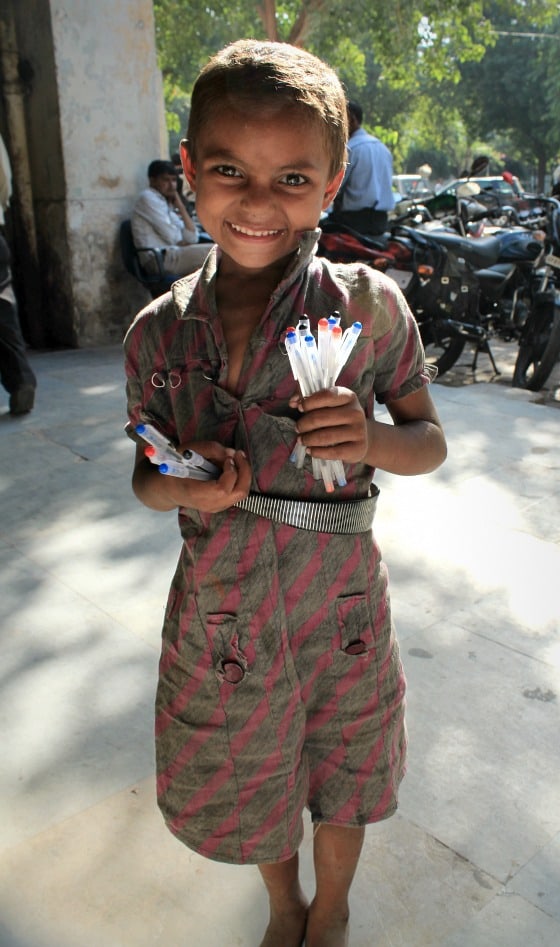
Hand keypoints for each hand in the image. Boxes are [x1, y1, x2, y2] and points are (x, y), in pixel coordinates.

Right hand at [133, 441, 251, 512]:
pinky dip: (239, 478)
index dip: (230, 472)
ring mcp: (217, 507)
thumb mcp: (186, 452)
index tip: (227, 458)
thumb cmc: (175, 468)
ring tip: (236, 459)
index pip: (222, 489)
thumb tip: (231, 453)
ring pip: (241, 493)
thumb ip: (209, 449)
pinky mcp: (221, 505)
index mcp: (196, 494)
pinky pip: (237, 493)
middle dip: (245, 471)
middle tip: (239, 455)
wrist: (168, 490)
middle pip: (239, 493)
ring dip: (243, 474)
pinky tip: (231, 467)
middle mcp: (209, 504)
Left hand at [289, 387, 367, 463]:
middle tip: (297, 428)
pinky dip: (316, 452)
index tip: (300, 408)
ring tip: (301, 440)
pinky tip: (310, 450)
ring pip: (325, 436)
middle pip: (321, 418)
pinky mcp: (357, 448)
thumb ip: (308, 397)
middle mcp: (356, 412)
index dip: (309, 402)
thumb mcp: (328, 404)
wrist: (361, 438)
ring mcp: (359, 431)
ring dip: (308, 439)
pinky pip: (332, 452)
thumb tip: (293, 402)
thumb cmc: (338, 418)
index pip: (326, 396)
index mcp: (348, 397)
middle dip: (304, 424)